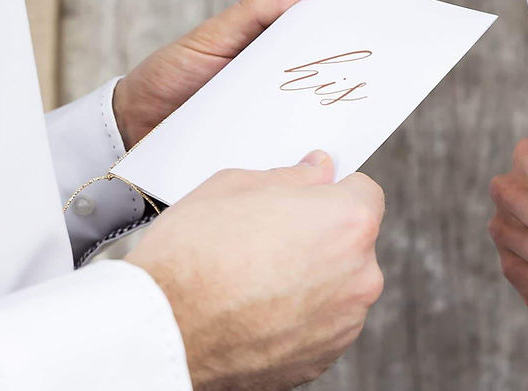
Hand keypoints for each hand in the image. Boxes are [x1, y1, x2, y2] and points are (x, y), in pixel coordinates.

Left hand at [113, 0, 370, 147]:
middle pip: (328, 51)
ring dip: (345, 91)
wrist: (138, 128)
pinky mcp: (274, 135)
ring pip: (322, 94)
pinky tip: (339, 131)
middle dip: (356, 42)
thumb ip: (253, 13)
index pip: (312, 10)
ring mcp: (279, 102)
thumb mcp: (211, 37)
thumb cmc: (172, 73)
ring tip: (369, 83)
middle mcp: (280, 68)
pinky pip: (303, 131)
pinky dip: (322, 131)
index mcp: (269, 35)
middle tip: (381, 35)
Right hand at [125, 151, 384, 389]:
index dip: (332, 192)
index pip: (364, 192)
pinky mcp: (324, 357)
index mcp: (349, 223)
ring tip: (256, 279)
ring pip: (338, 286)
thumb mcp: (237, 185)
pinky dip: (299, 317)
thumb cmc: (193, 255)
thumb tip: (318, 171)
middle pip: (353, 243)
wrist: (163, 330)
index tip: (308, 200)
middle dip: (321, 237)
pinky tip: (257, 311)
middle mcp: (360, 274)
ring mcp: (345, 322)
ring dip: (312, 280)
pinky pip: (321, 324)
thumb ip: (293, 176)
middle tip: (270, 240)